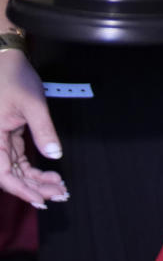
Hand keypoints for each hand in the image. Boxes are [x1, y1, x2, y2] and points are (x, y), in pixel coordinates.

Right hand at [0, 51, 67, 207]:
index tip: (41, 200)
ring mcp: (2, 141)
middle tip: (59, 194)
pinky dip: (33, 168)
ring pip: (17, 169)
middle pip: (12, 175)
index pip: (4, 174)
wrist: (7, 60)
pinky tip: (50, 174)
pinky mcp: (9, 136)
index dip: (21, 190)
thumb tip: (55, 154)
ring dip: (36, 180)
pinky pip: (19, 159)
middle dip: (34, 188)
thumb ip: (43, 130)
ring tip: (58, 187)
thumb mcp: (32, 103)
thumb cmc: (15, 78)